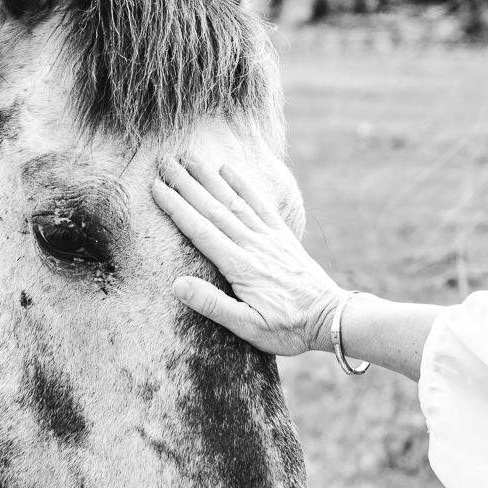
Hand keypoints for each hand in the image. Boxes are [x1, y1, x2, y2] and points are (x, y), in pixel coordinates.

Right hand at [151, 157, 344, 356]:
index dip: (177, 207)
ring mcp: (269, 238)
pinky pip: (260, 204)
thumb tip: (177, 284)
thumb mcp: (247, 327)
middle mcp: (253, 246)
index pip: (201, 231)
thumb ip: (212, 305)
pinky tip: (228, 170)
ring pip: (234, 201)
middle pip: (213, 209)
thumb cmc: (287, 329)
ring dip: (210, 178)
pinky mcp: (282, 237)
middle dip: (187, 184)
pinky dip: (243, 184)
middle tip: (165, 162)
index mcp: (240, 267)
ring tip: (190, 158)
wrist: (331, 319)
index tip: (157, 188)